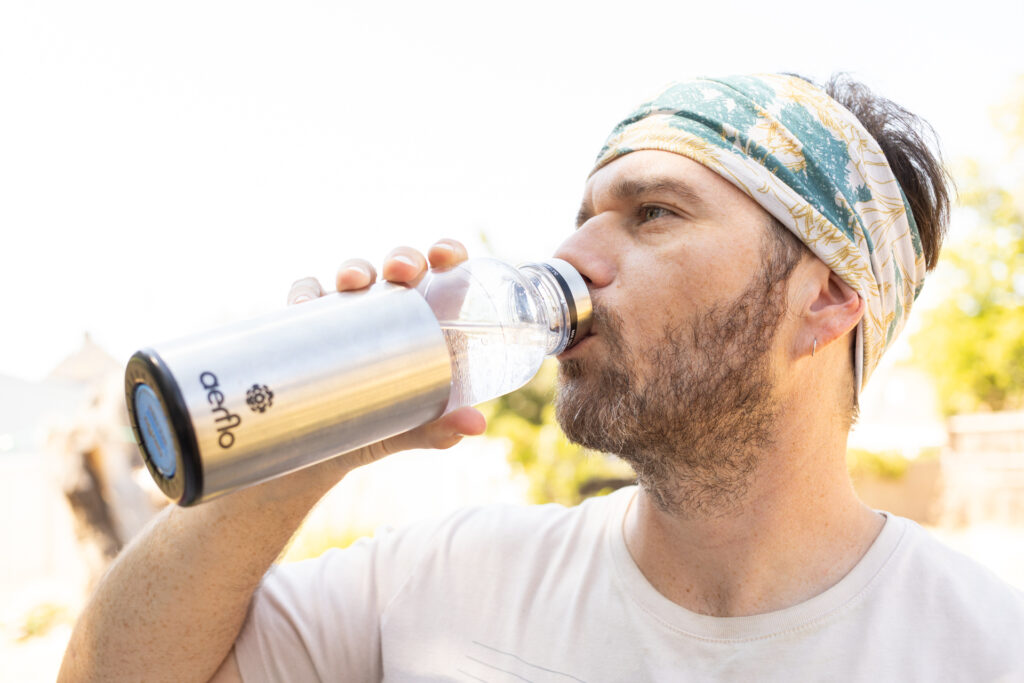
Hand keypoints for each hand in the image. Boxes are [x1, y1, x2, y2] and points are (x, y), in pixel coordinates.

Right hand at [284, 239, 486, 467]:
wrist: (318, 457)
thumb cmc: (378, 432)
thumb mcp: (410, 430)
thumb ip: (441, 429)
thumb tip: (476, 424)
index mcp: (426, 324)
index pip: (443, 275)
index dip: (447, 252)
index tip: (443, 256)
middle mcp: (388, 312)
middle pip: (399, 268)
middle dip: (402, 258)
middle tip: (402, 272)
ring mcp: (349, 316)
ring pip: (353, 276)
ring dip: (355, 268)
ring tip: (353, 283)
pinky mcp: (309, 328)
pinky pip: (306, 298)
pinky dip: (305, 294)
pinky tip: (304, 305)